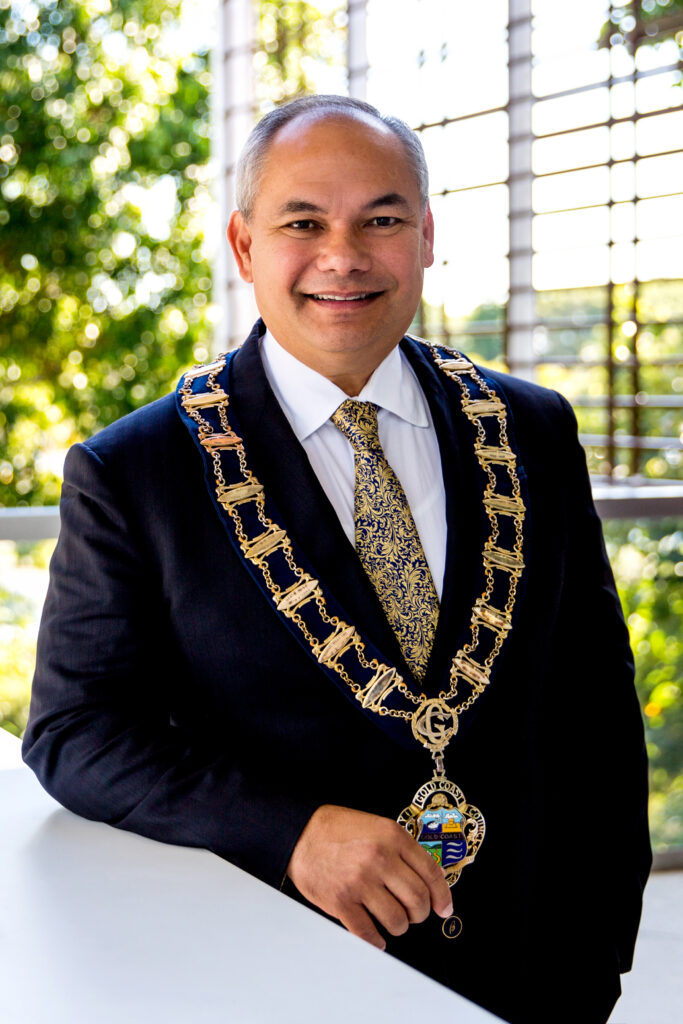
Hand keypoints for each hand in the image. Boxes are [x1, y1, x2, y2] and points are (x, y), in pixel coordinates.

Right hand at [286, 804, 452, 949]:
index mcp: (392, 837)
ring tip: (392, 919)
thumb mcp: (378, 827)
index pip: (431, 874)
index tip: (444, 909)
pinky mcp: (340, 902)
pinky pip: (368, 933)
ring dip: (399, 926)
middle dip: (420, 914)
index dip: (442, 896)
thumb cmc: (339, 829)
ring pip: (397, 921)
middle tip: (414, 914)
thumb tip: (432, 878)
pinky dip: (376, 941)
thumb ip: (404, 850)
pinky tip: (376, 936)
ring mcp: (359, 882)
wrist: (301, 833)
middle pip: (418, 901)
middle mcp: (379, 859)